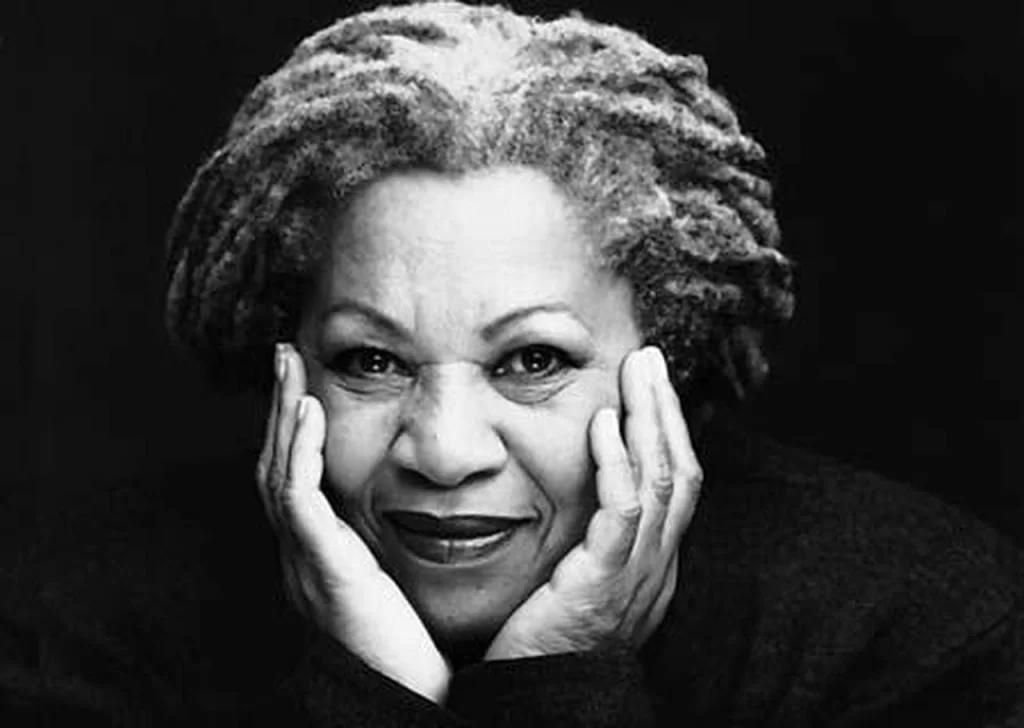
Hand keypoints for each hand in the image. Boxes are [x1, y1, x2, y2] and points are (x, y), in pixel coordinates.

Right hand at [255, 343, 450, 702]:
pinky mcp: (322, 568)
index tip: (308, 385)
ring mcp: (305, 561)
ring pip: (279, 472)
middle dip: (281, 409)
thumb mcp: (397, 587)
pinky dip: (301, 452)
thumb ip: (396, 549)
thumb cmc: (412, 653)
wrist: (405, 703)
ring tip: (290, 364)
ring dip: (284, 414)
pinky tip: (309, 412)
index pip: (297, 480)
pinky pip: (299, 499)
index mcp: (320, 557)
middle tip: (285, 357)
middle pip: (277, 465)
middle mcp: (302, 555)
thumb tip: (427, 511)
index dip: (297, 432)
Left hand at [485, 346, 701, 659]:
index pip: (677, 485)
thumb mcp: (581, 581)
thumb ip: (592, 539)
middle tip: (650, 359)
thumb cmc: (547, 640)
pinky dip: (617, 462)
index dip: (668, 431)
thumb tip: (581, 489)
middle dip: (667, 410)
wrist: (538, 703)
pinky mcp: (602, 583)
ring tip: (637, 370)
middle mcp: (657, 567)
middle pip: (680, 471)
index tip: (651, 388)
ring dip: (651, 418)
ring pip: (662, 481)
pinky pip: (622, 512)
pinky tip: (604, 423)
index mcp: (654, 565)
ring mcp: (636, 576)